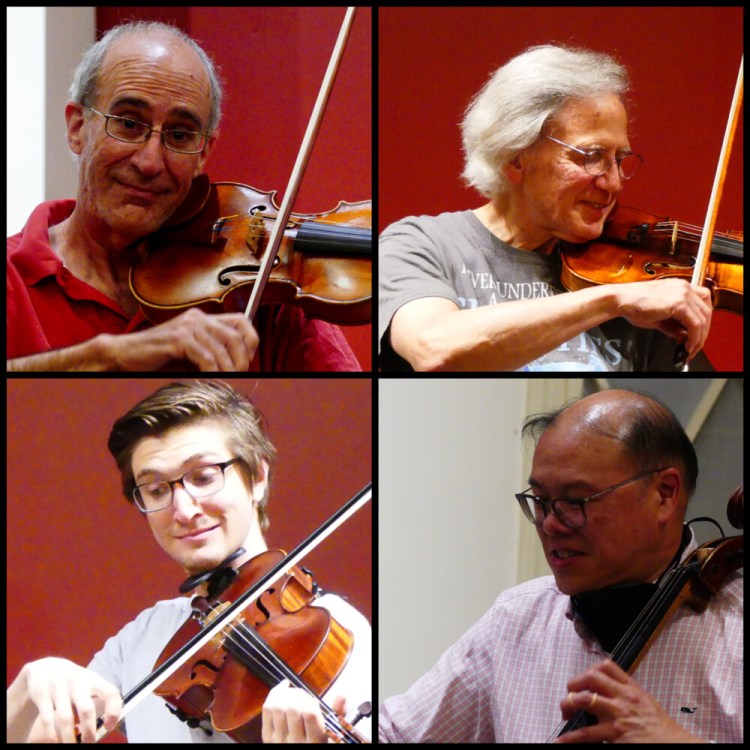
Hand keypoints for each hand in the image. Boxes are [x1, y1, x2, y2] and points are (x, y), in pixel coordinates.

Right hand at [12, 657, 121, 742]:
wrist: (45, 667)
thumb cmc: (73, 682)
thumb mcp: (87, 684)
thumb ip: (96, 701)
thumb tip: (105, 727)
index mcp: (93, 679)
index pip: (110, 692)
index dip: (114, 710)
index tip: (109, 726)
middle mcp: (78, 681)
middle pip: (86, 709)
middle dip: (89, 730)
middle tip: (90, 742)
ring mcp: (58, 686)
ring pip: (65, 718)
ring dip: (69, 737)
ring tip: (71, 746)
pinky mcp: (41, 693)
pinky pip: (47, 719)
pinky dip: (52, 734)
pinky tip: (55, 741)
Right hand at [103, 308, 258, 370]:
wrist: (125, 356)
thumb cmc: (158, 358)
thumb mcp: (192, 354)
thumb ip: (212, 354)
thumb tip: (240, 367)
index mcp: (203, 319)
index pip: (241, 320)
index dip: (251, 339)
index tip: (249, 359)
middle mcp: (198, 318)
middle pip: (235, 336)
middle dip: (242, 359)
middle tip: (239, 375)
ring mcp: (187, 327)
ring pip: (221, 349)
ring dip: (228, 369)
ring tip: (226, 381)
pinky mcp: (178, 338)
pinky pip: (205, 357)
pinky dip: (212, 371)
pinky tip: (211, 379)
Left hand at [261, 680, 345, 742]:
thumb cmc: (319, 744)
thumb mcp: (334, 734)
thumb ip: (339, 714)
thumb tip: (341, 695)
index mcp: (315, 742)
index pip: (309, 714)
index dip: (311, 701)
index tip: (313, 702)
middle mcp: (295, 743)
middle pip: (292, 708)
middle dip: (298, 695)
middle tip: (303, 695)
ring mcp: (279, 740)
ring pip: (278, 707)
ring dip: (286, 694)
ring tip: (293, 693)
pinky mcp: (267, 737)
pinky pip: (267, 709)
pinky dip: (275, 694)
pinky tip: (282, 689)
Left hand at [554, 659, 700, 742]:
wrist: (676, 746)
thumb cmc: (663, 730)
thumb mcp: (647, 703)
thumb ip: (628, 695)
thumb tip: (609, 693)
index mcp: (631, 689)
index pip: (607, 666)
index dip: (591, 669)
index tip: (584, 679)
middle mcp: (622, 698)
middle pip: (591, 678)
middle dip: (574, 684)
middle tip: (570, 696)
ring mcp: (617, 715)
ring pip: (584, 700)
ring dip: (568, 705)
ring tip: (564, 713)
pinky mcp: (614, 734)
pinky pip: (587, 734)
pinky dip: (571, 737)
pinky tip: (562, 740)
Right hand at [614, 279, 711, 361]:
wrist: (621, 300)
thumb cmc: (633, 305)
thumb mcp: (658, 317)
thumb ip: (673, 326)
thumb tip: (684, 336)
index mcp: (679, 287)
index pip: (702, 302)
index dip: (703, 320)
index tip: (697, 334)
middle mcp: (684, 287)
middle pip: (707, 310)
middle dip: (704, 331)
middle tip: (696, 345)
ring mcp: (683, 294)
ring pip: (703, 318)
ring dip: (700, 337)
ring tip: (691, 348)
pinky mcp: (679, 303)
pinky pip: (695, 324)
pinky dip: (694, 337)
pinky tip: (687, 344)